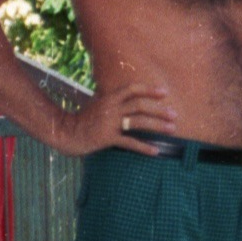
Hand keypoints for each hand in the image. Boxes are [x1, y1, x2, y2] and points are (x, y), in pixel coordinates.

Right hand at [51, 83, 175, 157]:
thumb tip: (129, 95)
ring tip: (172, 129)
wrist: (66, 132)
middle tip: (175, 114)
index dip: (149, 89)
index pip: (133, 89)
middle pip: (140, 105)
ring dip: (157, 125)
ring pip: (138, 122)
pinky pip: (129, 143)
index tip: (165, 92)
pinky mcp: (107, 138)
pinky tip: (156, 151)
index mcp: (110, 97)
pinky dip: (144, 147)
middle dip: (159, 109)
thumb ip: (114, 99)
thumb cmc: (83, 118)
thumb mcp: (98, 103)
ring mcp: (110, 123)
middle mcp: (112, 108)